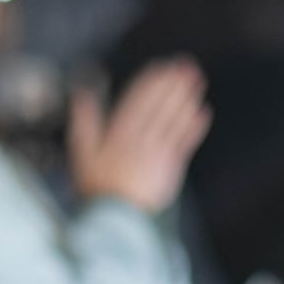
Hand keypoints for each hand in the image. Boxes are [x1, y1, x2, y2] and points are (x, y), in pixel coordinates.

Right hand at [68, 57, 212, 214]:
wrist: (114, 217)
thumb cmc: (95, 188)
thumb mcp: (81, 153)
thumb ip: (84, 122)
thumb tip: (80, 95)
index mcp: (118, 133)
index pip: (138, 99)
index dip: (151, 81)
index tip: (162, 66)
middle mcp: (140, 138)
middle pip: (160, 105)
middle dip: (173, 84)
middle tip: (186, 66)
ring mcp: (157, 152)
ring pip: (174, 119)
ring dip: (186, 98)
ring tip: (197, 82)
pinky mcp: (170, 168)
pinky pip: (185, 143)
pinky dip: (194, 127)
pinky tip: (203, 113)